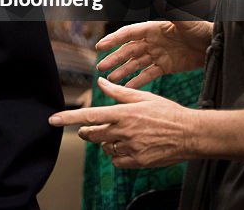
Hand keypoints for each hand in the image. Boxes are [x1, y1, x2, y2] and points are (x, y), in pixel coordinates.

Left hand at [48, 78, 196, 167]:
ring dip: (104, 143)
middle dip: (86, 132)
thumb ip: (118, 92)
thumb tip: (99, 82)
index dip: (69, 118)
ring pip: (104, 148)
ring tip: (115, 136)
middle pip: (92, 135)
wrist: (191, 134)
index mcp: (123, 113)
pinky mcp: (138, 161)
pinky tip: (124, 147)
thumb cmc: (168, 112)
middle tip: (89, 130)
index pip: (89, 116)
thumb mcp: (143, 97)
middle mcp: (124, 131)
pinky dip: (116, 155)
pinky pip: (117, 160)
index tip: (52, 120)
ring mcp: (131, 148)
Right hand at [95, 21, 211, 87]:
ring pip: (135, 63)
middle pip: (128, 50)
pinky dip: (138, 81)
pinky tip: (128, 87)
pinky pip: (148, 75)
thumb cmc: (200, 28)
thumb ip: (171, 11)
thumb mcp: (185, 21)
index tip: (100, 46)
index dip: (113, 39)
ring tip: (111, 79)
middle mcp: (151, 41)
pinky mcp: (166, 67)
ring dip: (122, 71)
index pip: (128, 34)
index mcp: (152, 29)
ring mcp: (157, 54)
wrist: (214, 44)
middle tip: (101, 67)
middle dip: (114, 58)